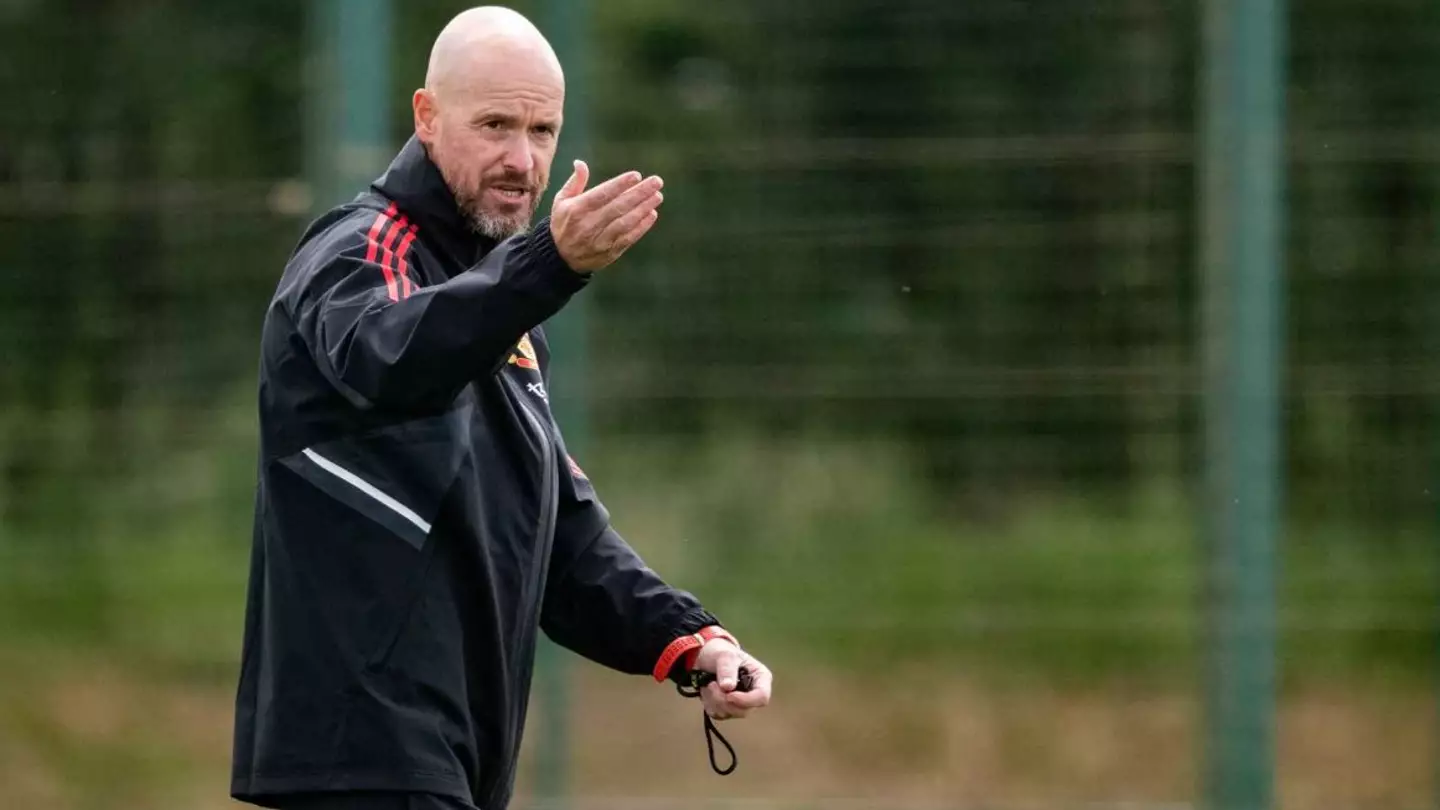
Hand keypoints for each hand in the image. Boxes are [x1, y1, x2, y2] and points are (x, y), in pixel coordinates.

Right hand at [549, 160, 663, 272]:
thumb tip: (580, 163)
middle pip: (618, 207)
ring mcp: (600, 240)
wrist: (561, 259)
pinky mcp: (610, 252)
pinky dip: (642, 227)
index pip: (602, 194)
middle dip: (639, 193)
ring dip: (643, 209)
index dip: (620, 184)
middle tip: (656, 182)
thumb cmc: (563, 224)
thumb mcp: (561, 201)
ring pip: (626, 223)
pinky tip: (652, 214)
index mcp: (577, 210)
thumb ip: (574, 182)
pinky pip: (629, 238)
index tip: (636, 175)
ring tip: (657, 196)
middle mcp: (589, 225)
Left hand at [691, 638, 773, 720]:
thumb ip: (727, 669)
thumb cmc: (722, 653)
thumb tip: (727, 687)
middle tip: (711, 685)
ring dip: (714, 701)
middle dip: (724, 701)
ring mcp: (740, 703)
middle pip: (744, 710)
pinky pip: (718, 714)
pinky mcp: (727, 709)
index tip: (729, 695)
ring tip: (709, 684)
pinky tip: (707, 690)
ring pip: (729, 713)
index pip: (762, 697)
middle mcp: (753, 694)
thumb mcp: (725, 655)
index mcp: (761, 679)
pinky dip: (709, 703)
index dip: (746, 700)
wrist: (707, 657)